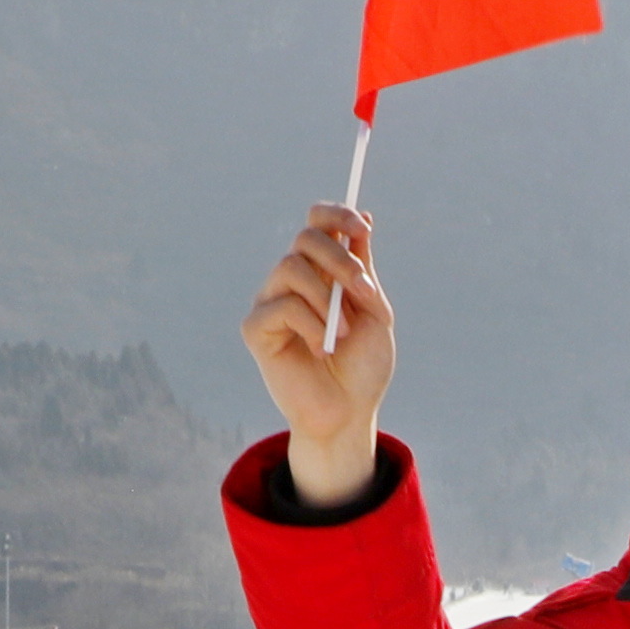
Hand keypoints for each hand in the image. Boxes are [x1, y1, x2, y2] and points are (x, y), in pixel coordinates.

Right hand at [238, 204, 397, 511]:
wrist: (348, 414)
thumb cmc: (362, 367)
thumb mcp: (373, 310)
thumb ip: (363, 267)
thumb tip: (362, 216)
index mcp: (323, 272)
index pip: (317, 223)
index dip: (335, 214)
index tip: (361, 226)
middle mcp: (293, 281)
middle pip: (305, 238)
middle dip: (340, 259)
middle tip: (364, 290)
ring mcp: (271, 302)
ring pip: (291, 267)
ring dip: (327, 297)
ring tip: (344, 332)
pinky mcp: (256, 329)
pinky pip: (282, 306)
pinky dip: (311, 323)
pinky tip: (322, 348)